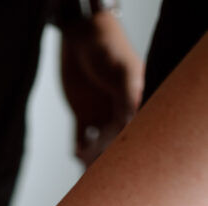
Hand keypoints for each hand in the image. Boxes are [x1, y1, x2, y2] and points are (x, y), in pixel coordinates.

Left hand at [61, 11, 143, 165]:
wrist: (83, 37)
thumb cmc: (108, 49)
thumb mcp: (122, 70)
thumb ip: (127, 94)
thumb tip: (130, 122)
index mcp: (134, 104)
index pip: (131, 132)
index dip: (125, 146)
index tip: (117, 157)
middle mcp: (119, 113)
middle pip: (115, 143)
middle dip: (107, 155)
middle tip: (96, 164)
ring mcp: (101, 115)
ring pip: (98, 145)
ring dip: (91, 156)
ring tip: (83, 157)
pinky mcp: (83, 115)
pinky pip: (80, 137)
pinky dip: (77, 148)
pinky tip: (75, 151)